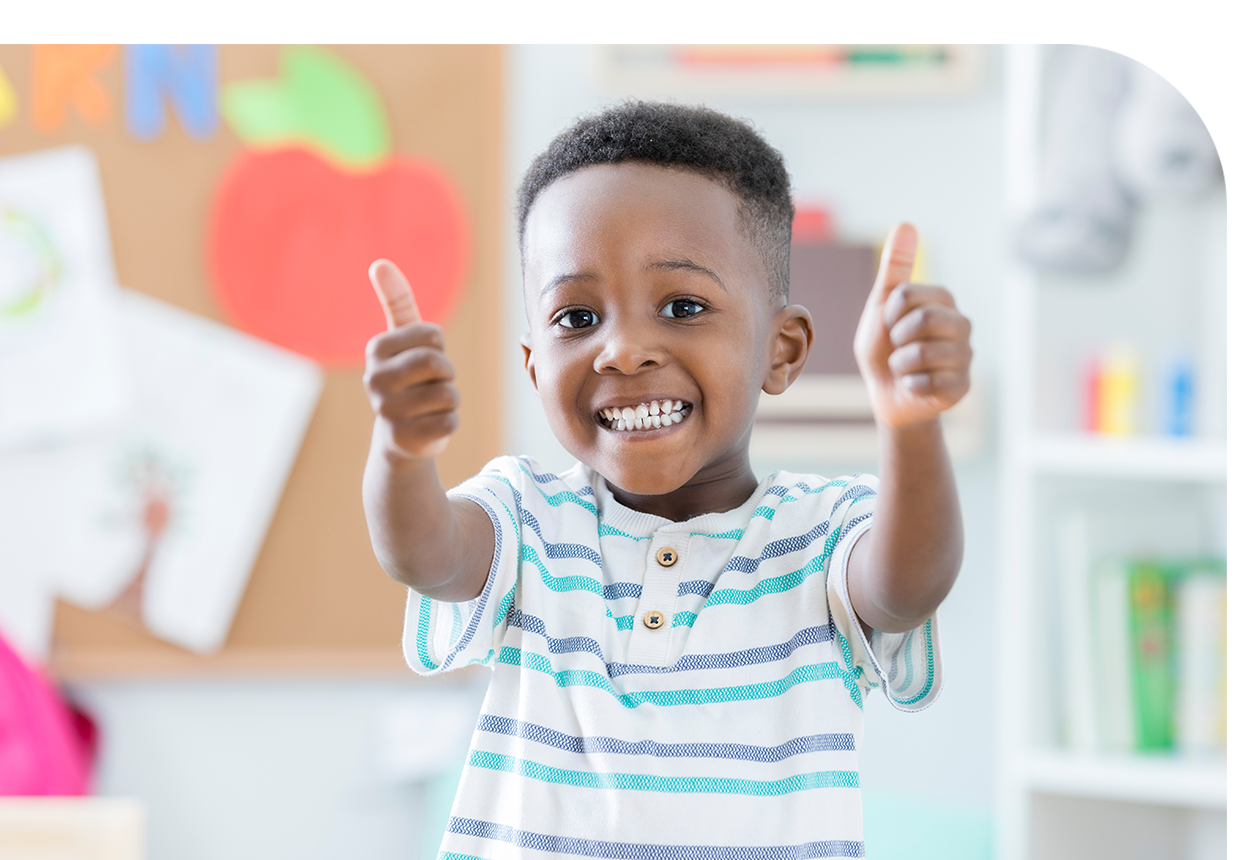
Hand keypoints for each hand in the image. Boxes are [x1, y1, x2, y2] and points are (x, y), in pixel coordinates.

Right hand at [363, 259, 457, 458]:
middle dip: (445, 374)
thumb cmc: (408, 378)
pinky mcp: (405, 439)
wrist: (400, 435)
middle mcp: (374, 380)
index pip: (433, 336)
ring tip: (428, 406)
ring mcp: (388, 411)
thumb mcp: (403, 339)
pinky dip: (448, 423)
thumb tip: (380, 263)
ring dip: (448, 400)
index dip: (437, 349)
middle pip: (439, 364)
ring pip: (448, 394)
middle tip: (429, 385)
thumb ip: (397, 301)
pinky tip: (428, 426)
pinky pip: (450, 421)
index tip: (421, 362)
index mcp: (376, 349)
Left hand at [853, 224, 971, 429]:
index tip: (890, 324)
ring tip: (904, 367)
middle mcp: (961, 324)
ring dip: (900, 364)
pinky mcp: (962, 386)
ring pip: (923, 354)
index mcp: (943, 300)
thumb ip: (896, 267)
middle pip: (924, 319)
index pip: (908, 295)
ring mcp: (965, 356)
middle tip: (897, 347)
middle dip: (897, 337)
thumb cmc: (885, 347)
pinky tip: (914, 385)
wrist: (887, 393)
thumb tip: (906, 223)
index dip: (889, 314)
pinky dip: (910, 386)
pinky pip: (928, 383)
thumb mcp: (882, 304)